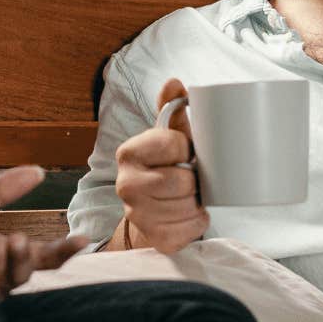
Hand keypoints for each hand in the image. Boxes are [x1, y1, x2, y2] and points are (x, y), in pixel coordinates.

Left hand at [0, 165, 89, 298]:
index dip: (64, 251)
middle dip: (29, 260)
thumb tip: (37, 171)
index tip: (83, 240)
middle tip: (24, 241)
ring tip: (10, 241)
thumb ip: (0, 191)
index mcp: (5, 256)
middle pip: (26, 274)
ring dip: (8, 263)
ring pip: (3, 284)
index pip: (43, 257)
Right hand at [111, 78, 207, 254]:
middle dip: (194, 179)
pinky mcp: (153, 238)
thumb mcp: (168, 137)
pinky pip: (191, 228)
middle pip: (182, 180)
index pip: (175, 144)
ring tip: (189, 196)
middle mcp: (125, 184)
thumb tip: (174, 82)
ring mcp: (136, 214)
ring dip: (197, 201)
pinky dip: (197, 221)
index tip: (185, 153)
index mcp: (128, 152)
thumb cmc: (166, 168)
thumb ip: (171, 109)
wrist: (153, 211)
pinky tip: (188, 214)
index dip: (188, 149)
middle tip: (189, 178)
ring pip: (188, 205)